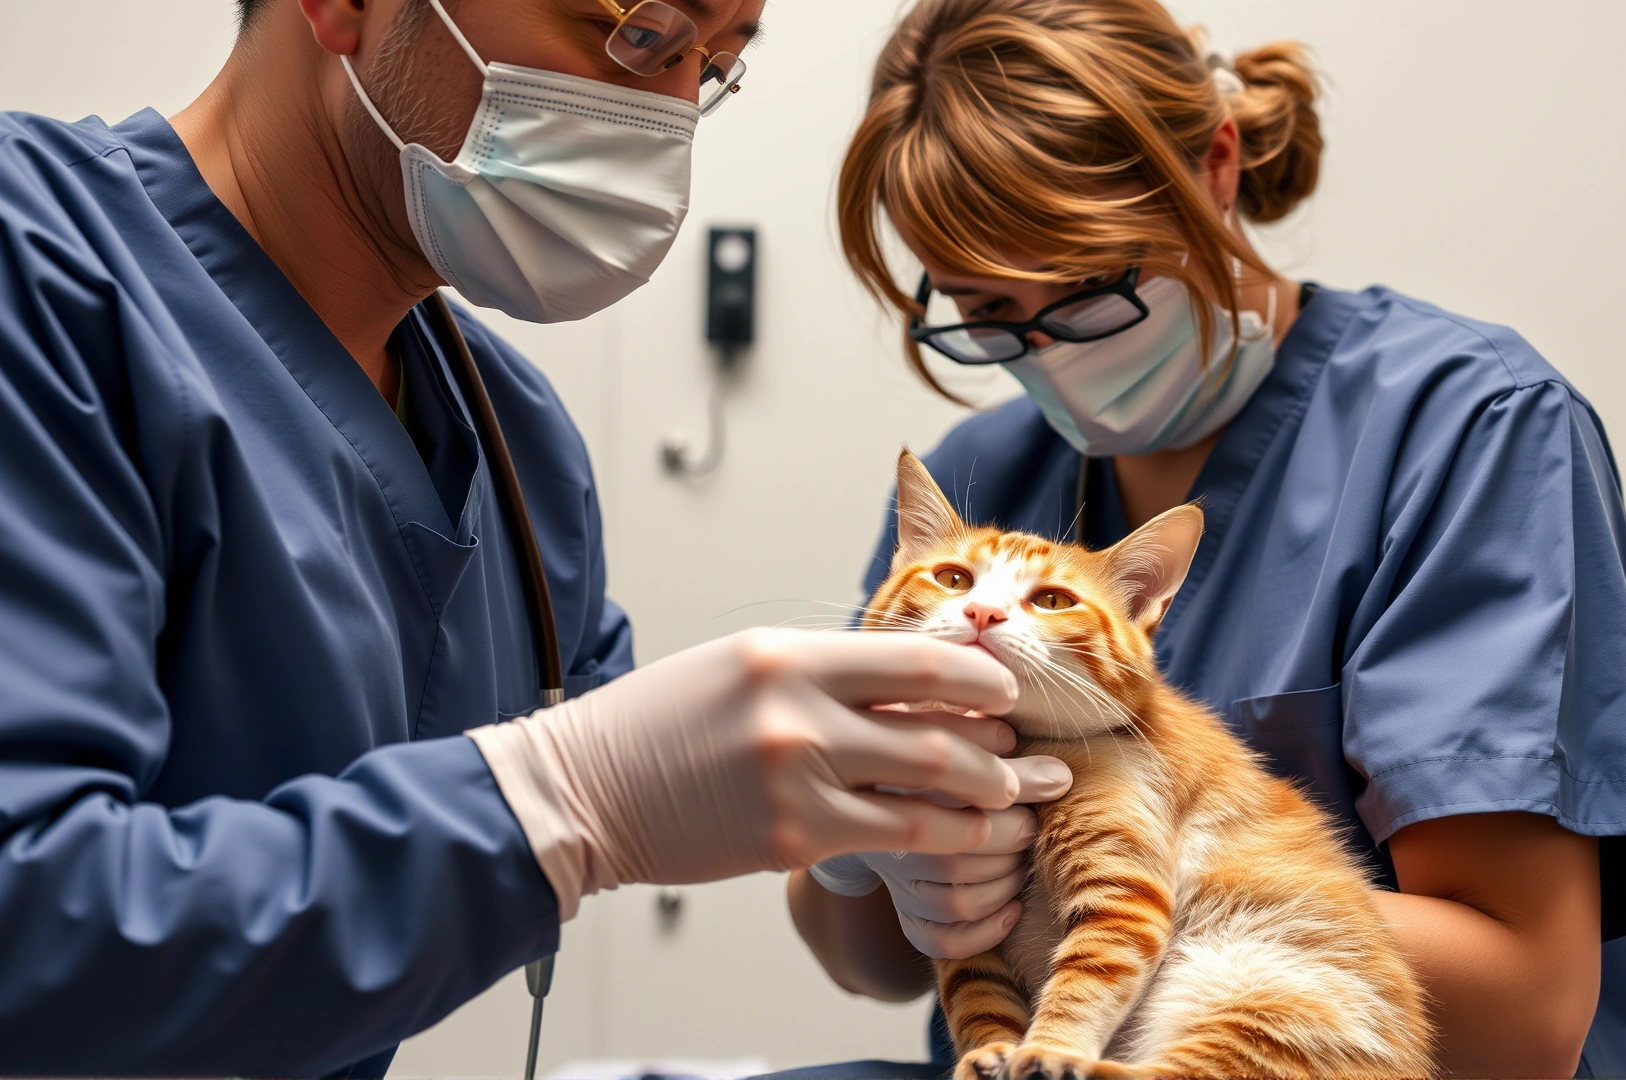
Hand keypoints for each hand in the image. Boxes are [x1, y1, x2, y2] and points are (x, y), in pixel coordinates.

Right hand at [468, 629, 1034, 916]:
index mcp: (788, 653)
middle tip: (1038, 754)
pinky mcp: (792, 837)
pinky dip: (949, 840)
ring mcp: (797, 774)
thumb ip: (824, 670)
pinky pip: (898, 838)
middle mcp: (799, 706)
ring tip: (1024, 802)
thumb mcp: (743, 667)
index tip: (1011, 692)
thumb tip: (913, 675)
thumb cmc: (663, 725)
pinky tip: (976, 842)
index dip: (980, 678)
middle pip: (939, 718)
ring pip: (933, 783)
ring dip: (993, 795)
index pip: (915, 658)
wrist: (583, 790)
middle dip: (1005, 739)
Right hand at [811, 755, 1070, 958]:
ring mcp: (899, 882)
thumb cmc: (945, 766)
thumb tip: (1061, 780)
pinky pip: (940, 939)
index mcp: (903, 791)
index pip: (956, 805)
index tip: (1024, 800)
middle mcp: (894, 841)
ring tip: (1021, 865)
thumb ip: (1013, 768)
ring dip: (1004, 887)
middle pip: (956, 861)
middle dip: (1009, 847)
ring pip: (954, 903)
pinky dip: (983, 932)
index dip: (1007, 805)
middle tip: (1028, 830)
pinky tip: (1012, 909)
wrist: (884, 791)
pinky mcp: (906, 912)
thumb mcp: (971, 754)